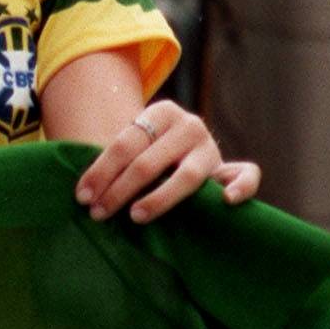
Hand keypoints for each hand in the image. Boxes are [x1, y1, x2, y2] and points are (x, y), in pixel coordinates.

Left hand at [74, 99, 261, 222]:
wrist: (182, 151)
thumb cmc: (147, 153)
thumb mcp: (133, 146)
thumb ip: (116, 161)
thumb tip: (83, 194)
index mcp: (161, 112)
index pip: (125, 144)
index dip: (101, 171)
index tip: (82, 197)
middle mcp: (189, 125)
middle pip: (149, 162)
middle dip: (119, 190)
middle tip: (99, 213)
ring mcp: (211, 148)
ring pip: (188, 176)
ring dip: (159, 198)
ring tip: (135, 216)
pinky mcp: (233, 169)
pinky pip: (246, 175)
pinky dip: (241, 187)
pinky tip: (226, 200)